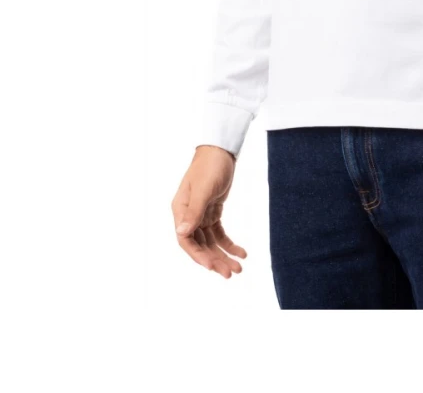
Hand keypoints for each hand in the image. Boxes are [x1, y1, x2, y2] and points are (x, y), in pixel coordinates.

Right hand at [171, 145, 246, 278]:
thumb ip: (194, 212)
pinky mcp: (212, 212)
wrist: (221, 150)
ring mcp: (200, 215)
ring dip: (223, 255)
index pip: (186, 240)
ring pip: (210, 242)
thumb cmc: (210, 166)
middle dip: (214, 260)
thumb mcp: (204, 189)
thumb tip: (181, 233)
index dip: (198, 256)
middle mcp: (188, 215)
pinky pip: (219, 233)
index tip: (212, 267)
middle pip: (199, 245)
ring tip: (238, 268)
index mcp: (180, 211)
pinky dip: (229, 244)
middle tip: (231, 273)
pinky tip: (242, 252)